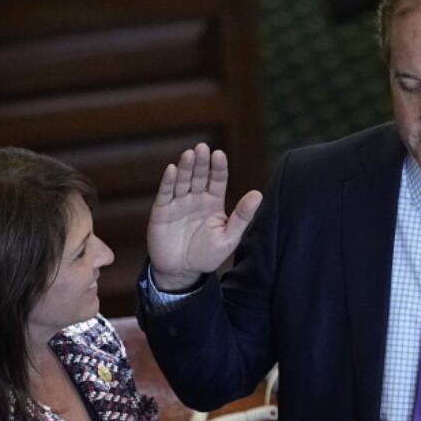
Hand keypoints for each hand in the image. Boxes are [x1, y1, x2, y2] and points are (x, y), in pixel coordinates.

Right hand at [147, 143, 262, 291]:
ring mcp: (178, 203)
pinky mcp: (161, 211)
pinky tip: (171, 169)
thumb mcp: (229, 238)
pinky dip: (168, 181)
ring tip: (189, 154)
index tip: (220, 155)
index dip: (218, 167)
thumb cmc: (207, 255)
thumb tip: (258, 194)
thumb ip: (242, 216)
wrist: (182, 272)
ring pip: (182, 181)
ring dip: (185, 167)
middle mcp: (195, 198)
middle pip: (199, 175)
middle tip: (203, 147)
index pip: (217, 180)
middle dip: (201, 162)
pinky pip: (165, 193)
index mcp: (213, 202)